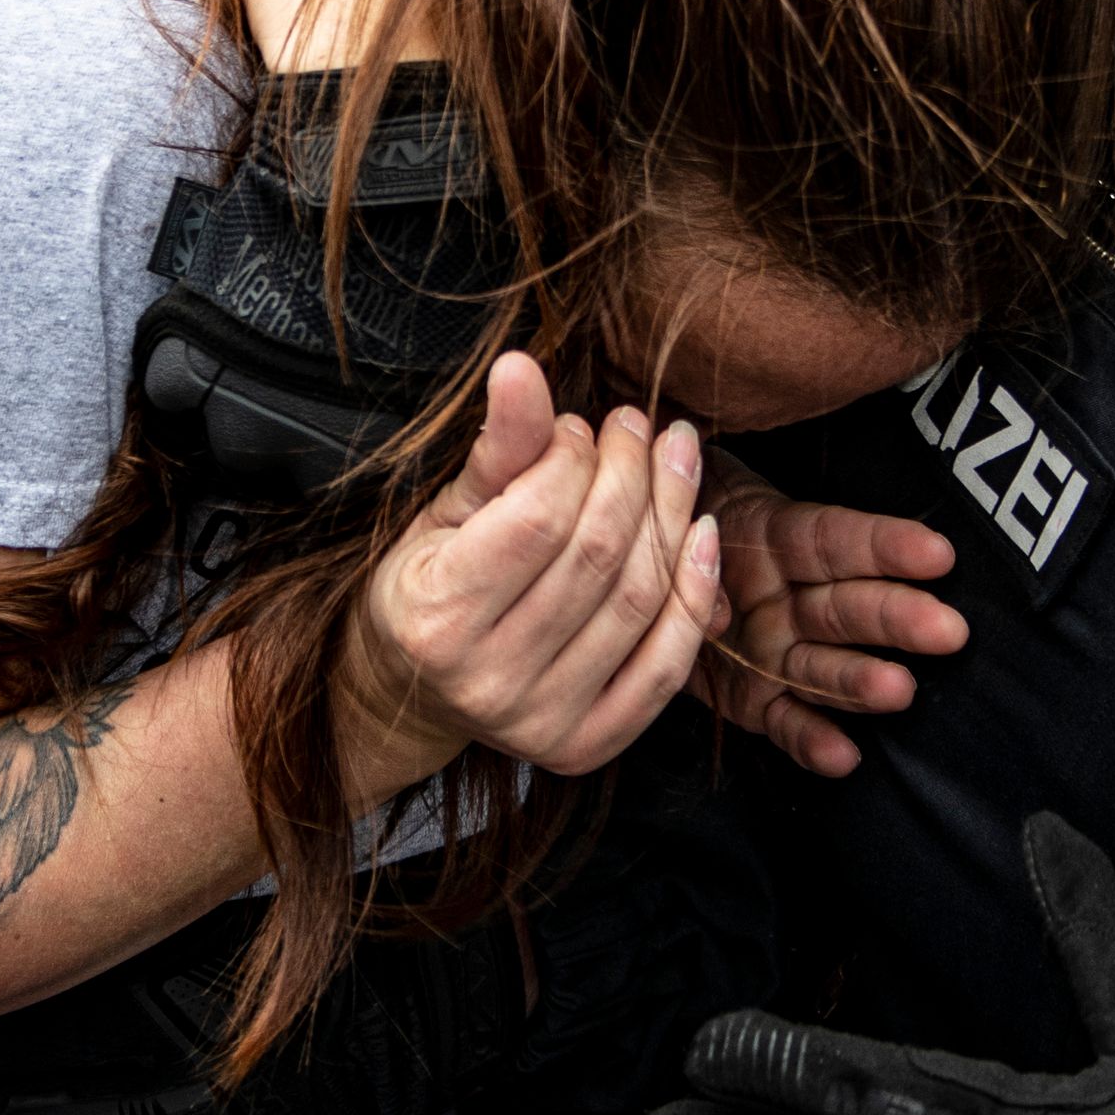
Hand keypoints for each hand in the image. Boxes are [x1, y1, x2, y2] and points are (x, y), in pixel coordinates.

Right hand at [342, 351, 719, 788]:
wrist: (413, 691)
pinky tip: (702, 535)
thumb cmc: (429, 585)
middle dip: (632, 474)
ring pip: (640, 602)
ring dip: (673, 517)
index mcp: (436, 616)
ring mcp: (540, 723)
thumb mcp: (445, 511)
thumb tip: (521, 366)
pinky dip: (695, 596)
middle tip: (640, 428)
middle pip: (598, 557)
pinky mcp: (585, 748)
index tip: (582, 428)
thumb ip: (496, 447)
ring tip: (673, 461)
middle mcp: (487, 680)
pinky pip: (665, 667)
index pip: (539, 518)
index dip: (576, 458)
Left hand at [695, 483, 962, 775]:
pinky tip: (844, 758)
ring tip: (900, 693)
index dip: (885, 547)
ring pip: (827, 668)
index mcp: (775, 538)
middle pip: (848, 608)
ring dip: (862, 683)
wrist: (641, 578)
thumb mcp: (673, 499)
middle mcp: (790, 599)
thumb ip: (691, 527)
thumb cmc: (671, 521)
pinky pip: (786, 723)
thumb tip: (713, 589)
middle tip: (950, 631)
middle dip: (898, 619)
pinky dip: (812, 742)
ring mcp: (778, 653)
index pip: (837, 540)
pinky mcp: (757, 701)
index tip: (937, 554)